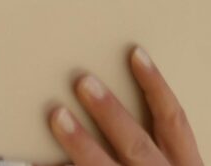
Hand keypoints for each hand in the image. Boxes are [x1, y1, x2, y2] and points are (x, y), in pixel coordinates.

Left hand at [46, 46, 202, 165]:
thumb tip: (110, 91)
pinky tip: (37, 160)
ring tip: (56, 115)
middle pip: (136, 143)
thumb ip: (152, 141)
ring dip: (81, 143)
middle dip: (110, 112)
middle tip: (84, 82)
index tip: (135, 55)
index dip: (155, 86)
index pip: (173, 121)